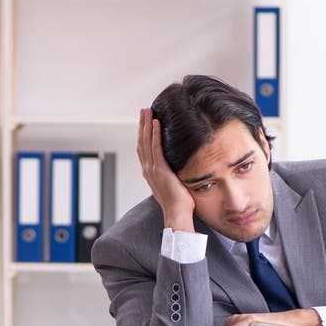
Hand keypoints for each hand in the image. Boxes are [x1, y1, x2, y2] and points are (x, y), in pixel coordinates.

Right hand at [137, 108, 194, 230]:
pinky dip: (154, 134)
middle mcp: (148, 169)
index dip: (143, 135)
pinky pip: (155, 148)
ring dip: (146, 125)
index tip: (145, 122)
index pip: (144, 149)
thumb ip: (174, 174)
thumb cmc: (180, 204)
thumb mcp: (174, 185)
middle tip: (144, 110)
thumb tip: (182, 167)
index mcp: (151, 173)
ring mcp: (152, 169)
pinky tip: (155, 122)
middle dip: (142, 125)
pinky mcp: (160, 170)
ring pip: (146, 142)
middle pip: (142, 142)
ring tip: (147, 111)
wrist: (177, 215)